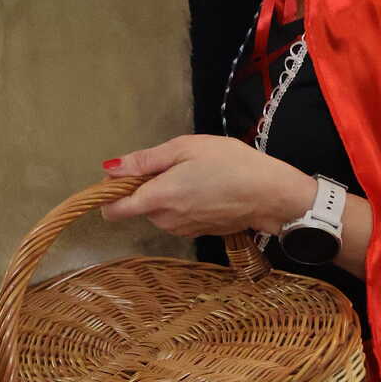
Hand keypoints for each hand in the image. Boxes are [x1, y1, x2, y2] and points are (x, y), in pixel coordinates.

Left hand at [100, 136, 314, 239]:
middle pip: (137, 207)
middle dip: (145, 188)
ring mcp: (183, 230)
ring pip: (158, 213)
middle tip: (174, 165)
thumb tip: (110, 169)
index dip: (110, 193)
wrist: (271, 193)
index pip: (113, 210)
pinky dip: (183, 204)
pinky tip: (205, 188)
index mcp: (157, 198)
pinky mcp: (199, 233)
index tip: (123, 176)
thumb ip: (145, 160)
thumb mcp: (185, 148)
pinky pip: (178, 218)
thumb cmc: (230, 163)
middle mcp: (166, 220)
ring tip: (194, 174)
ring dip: (165, 195)